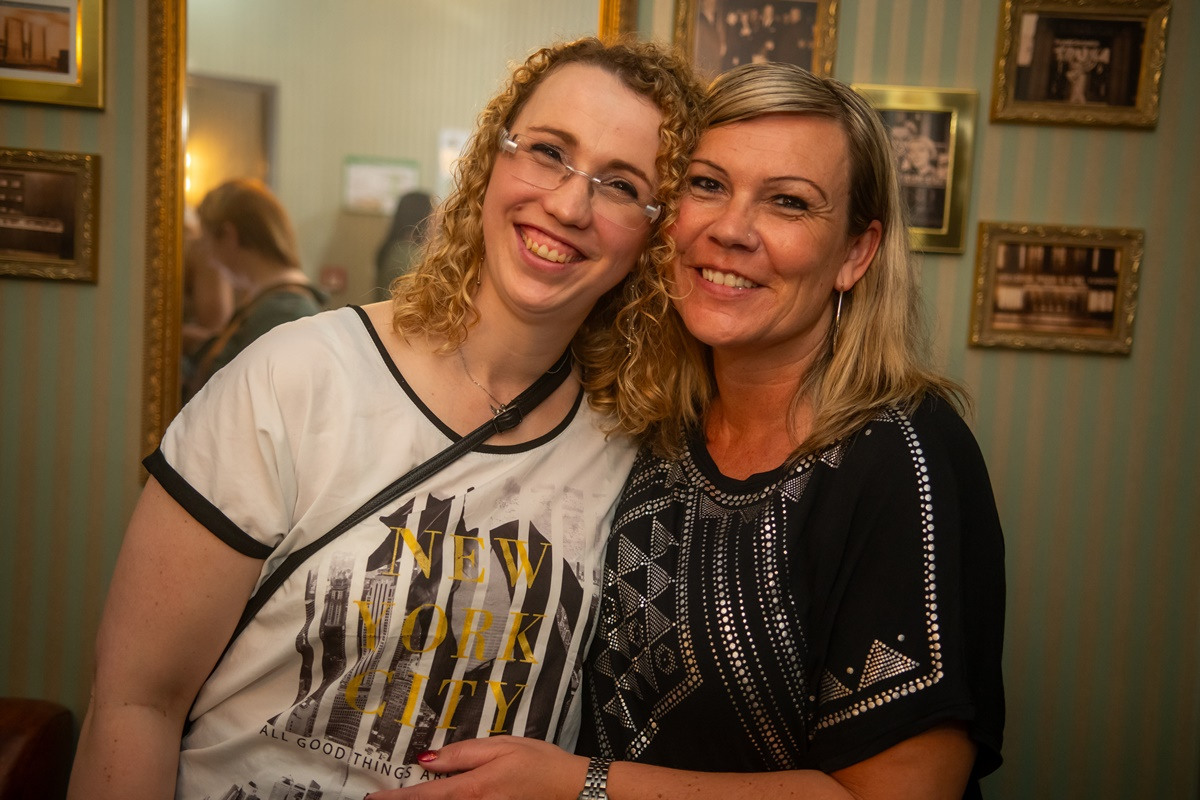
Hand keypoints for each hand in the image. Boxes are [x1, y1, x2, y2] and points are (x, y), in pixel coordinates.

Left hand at [366, 736, 587, 799]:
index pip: (424, 796)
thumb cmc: (539, 762)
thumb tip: (427, 759)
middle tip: (383, 799)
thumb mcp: (500, 746)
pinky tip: (441, 797)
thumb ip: (461, 755)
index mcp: (473, 789)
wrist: (572, 788)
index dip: (395, 799)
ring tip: (407, 796)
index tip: (373, 799)